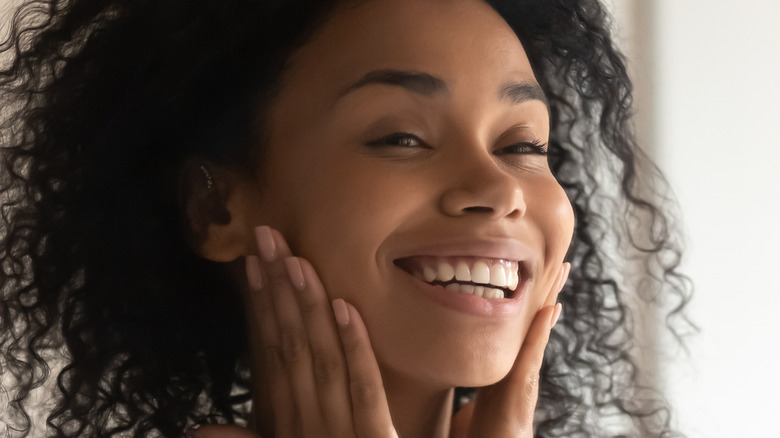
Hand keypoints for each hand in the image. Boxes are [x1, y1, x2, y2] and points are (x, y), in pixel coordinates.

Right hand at [189, 226, 397, 437]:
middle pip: (290, 345)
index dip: (261, 305)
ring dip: (307, 307)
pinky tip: (347, 307)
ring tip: (296, 260)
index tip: (252, 262)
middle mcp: (306, 421)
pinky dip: (355, 348)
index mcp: (287, 421)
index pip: (270, 353)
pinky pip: (365, 390)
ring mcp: (340, 429)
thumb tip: (196, 427)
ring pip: (321, 358)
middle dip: (278, 288)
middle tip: (267, 237)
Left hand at [450, 263, 569, 437]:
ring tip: (560, 271)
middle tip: (557, 262)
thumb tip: (445, 364)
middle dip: (544, 292)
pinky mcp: (523, 391)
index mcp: (504, 369)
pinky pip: (533, 354)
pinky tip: (550, 309)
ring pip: (538, 331)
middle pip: (533, 322)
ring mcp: (523, 379)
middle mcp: (517, 370)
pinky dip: (542, 331)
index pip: (517, 327)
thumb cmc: (479, 435)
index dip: (525, 302)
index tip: (531, 274)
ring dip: (550, 301)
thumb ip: (465, 381)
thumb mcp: (471, 401)